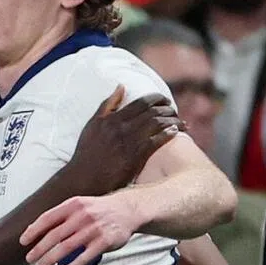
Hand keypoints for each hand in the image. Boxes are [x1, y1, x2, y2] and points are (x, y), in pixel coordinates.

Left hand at [21, 191, 144, 264]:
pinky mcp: (104, 242)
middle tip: (29, 259)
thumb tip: (35, 229)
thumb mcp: (79, 205)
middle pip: (54, 235)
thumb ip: (60, 216)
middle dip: (39, 249)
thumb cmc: (98, 210)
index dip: (33, 231)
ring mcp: (93, 229)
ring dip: (50, 259)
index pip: (48, 218)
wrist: (127, 210)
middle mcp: (82, 216)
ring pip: (66, 248)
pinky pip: (83, 258)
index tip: (23, 241)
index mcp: (73, 205)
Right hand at [65, 86, 182, 197]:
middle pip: (153, 111)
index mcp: (112, 118)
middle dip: (169, 108)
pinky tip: (175, 132)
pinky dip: (168, 134)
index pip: (142, 101)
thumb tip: (122, 86)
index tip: (165, 100)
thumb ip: (107, 105)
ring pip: (158, 124)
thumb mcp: (93, 125)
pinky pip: (156, 141)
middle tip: (175, 112)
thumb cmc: (87, 152)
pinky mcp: (135, 157)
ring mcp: (129, 142)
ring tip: (181, 123)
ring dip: (173, 121)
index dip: (158, 98)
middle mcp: (122, 128)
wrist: (83, 178)